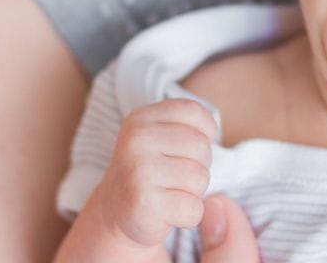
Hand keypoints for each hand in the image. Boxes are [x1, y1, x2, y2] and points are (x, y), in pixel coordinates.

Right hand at [98, 99, 217, 251]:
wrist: (115, 213)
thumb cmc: (150, 172)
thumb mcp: (159, 137)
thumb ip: (187, 126)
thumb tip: (212, 136)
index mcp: (140, 119)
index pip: (192, 110)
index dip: (204, 131)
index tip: (190, 148)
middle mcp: (136, 140)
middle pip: (200, 146)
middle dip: (199, 166)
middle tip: (175, 177)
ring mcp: (138, 171)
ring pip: (200, 178)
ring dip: (193, 192)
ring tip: (170, 193)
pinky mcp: (144, 204)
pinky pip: (193, 209)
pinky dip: (188, 215)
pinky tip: (168, 212)